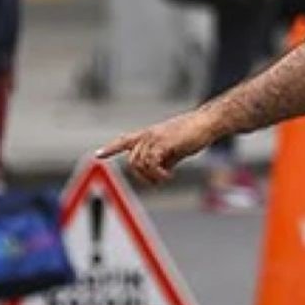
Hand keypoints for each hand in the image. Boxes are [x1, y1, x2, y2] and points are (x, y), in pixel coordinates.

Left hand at [96, 110, 216, 185]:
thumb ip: (165, 159)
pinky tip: (168, 177)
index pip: (124, 140)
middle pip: (131, 160)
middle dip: (141, 176)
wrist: (207, 122)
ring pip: (138, 163)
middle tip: (158, 182)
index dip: (110, 148)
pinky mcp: (162, 143)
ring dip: (150, 177)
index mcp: (149, 134)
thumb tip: (160, 172)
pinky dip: (157, 175)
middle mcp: (148, 135)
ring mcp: (154, 138)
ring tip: (164, 179)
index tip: (97, 154)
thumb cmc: (195, 133)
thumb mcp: (176, 149)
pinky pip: (150, 163)